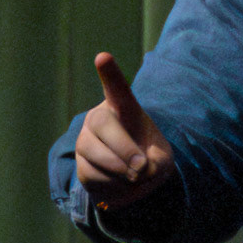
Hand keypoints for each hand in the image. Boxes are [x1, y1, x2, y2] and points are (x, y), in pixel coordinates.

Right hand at [75, 52, 174, 209]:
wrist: (135, 181)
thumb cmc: (150, 156)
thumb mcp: (163, 158)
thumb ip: (156, 161)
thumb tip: (137, 171)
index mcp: (123, 108)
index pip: (116, 88)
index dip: (110, 73)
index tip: (103, 57)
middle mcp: (99, 118)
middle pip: (103, 124)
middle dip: (124, 149)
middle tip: (142, 168)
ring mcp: (85, 140)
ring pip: (97, 154)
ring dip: (121, 171)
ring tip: (135, 175)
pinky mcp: (79, 163)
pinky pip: (93, 175)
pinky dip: (114, 185)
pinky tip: (120, 181)